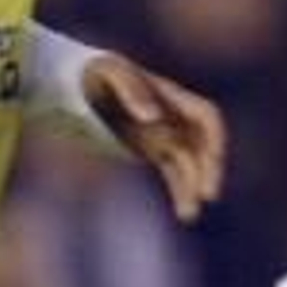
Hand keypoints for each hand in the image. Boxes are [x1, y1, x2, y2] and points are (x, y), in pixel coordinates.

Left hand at [82, 55, 226, 223]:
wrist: (72, 83)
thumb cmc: (91, 72)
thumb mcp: (107, 72)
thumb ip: (132, 91)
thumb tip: (153, 117)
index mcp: (170, 96)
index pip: (206, 117)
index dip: (214, 139)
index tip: (212, 160)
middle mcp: (172, 116)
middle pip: (203, 146)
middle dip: (209, 169)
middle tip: (208, 194)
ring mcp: (162, 134)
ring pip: (189, 165)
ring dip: (193, 188)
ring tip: (189, 214)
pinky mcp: (149, 150)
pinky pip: (174, 174)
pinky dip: (181, 191)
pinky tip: (185, 213)